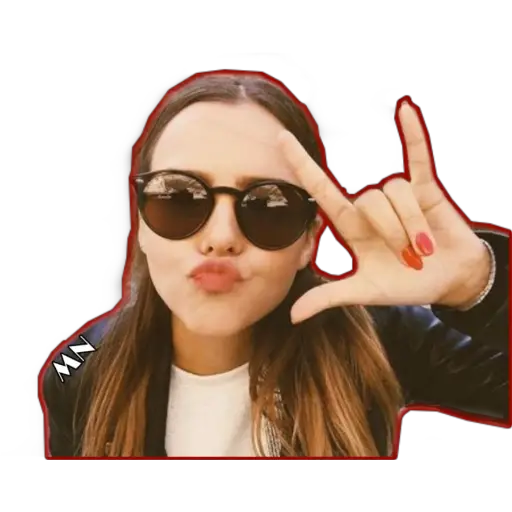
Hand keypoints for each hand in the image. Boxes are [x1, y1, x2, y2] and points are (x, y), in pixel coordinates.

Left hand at [279, 99, 490, 323]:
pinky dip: (414, 136)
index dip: (301, 166)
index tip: (281, 139)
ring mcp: (398, 196)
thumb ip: (328, 297)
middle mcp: (370, 208)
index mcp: (352, 227)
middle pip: (369, 201)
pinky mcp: (425, 189)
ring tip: (425, 249)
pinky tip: (405, 110)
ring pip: (395, 194)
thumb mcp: (364, 292)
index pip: (321, 190)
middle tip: (411, 259)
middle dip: (392, 232)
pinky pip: (418, 158)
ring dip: (412, 225)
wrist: (448, 280)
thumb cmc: (404, 285)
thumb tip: (293, 316)